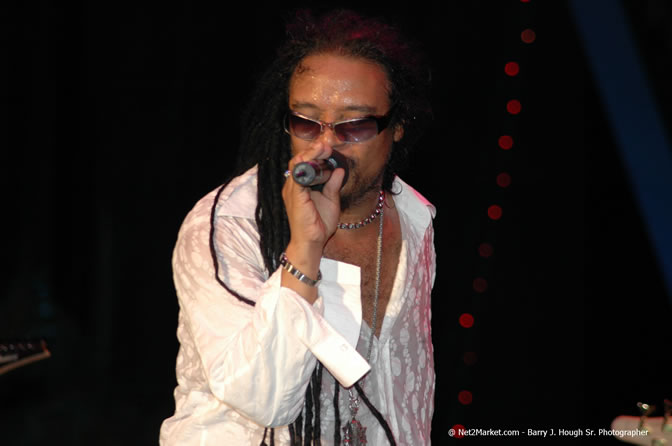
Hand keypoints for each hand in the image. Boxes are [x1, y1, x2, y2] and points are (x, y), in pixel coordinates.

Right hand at [281, 145, 344, 301]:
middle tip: (327, 142)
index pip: (305, 164)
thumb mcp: (331, 201)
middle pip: (300, 160)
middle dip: (313, 149)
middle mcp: (293, 185)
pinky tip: (316, 159)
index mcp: (301, 186)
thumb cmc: (319, 224)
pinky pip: (298, 176)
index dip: (316, 152)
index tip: (328, 145)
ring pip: (298, 164)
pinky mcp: (295, 196)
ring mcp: (292, 190)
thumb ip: (333, 185)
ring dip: (311, 153)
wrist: (312, 242)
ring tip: (324, 146)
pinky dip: (307, 165)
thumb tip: (339, 170)